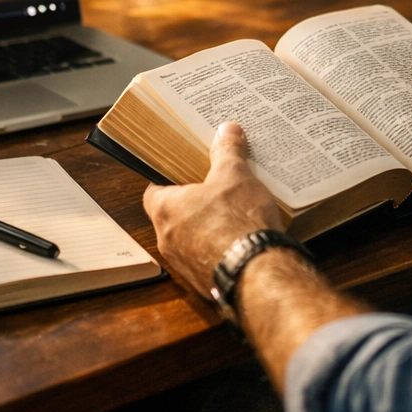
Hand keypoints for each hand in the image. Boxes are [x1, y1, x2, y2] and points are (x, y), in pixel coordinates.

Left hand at [143, 122, 283, 296]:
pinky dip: (221, 248)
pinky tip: (243, 237)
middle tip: (215, 186)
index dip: (169, 178)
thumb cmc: (238, 223)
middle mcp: (168, 240)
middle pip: (174, 214)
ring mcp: (185, 264)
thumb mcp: (235, 175)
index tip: (185, 170)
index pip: (154, 189)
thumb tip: (227, 131)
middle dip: (195, 202)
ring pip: (191, 238)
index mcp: (165, 210)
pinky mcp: (204, 281)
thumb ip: (228, 151)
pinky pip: (208, 258)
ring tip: (235, 210)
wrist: (258, 273)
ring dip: (208, 227)